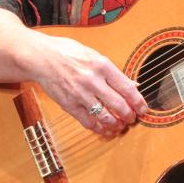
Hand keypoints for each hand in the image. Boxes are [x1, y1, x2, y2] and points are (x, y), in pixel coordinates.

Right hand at [29, 33, 146, 136]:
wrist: (41, 57)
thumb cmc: (68, 53)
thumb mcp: (94, 55)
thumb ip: (114, 72)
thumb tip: (132, 85)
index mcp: (102, 65)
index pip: (127, 87)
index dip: (138, 101)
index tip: (143, 108)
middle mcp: (92, 80)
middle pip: (119, 104)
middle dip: (129, 115)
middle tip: (132, 118)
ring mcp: (80, 94)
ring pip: (105, 116)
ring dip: (116, 124)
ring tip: (120, 125)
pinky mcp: (69, 105)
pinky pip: (87, 122)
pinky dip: (99, 128)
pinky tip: (105, 129)